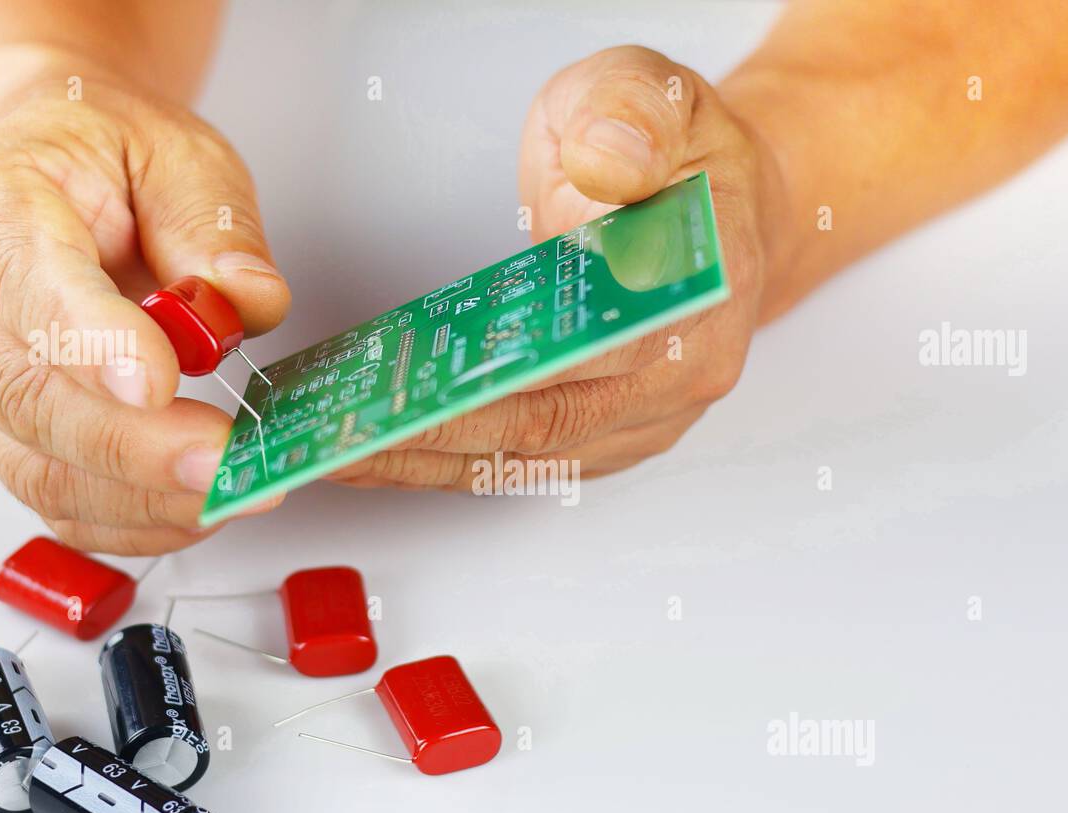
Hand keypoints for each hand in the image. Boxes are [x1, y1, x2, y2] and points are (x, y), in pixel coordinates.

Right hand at [0, 64, 290, 552]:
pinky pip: (60, 505)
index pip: (23, 283)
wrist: (59, 178)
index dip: (89, 342)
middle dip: (135, 447)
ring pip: (40, 470)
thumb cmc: (108, 165)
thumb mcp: (180, 159)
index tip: (158, 380)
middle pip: (25, 399)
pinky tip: (200, 506)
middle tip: (226, 461)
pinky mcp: (2, 437)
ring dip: (145, 499)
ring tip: (235, 489)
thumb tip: (247, 299)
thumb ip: (213, 228)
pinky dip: (137, 522)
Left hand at [331, 45, 770, 490]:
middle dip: (438, 435)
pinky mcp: (610, 435)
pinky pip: (527, 460)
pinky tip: (388, 447)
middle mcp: (681, 377)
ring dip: (432, 462)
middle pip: (549, 427)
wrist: (724, 206)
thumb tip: (605, 163)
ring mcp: (646, 417)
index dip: (507, 380)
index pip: (597, 355)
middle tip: (346, 433)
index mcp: (701, 297)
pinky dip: (454, 460)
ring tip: (342, 447)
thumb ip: (632, 116)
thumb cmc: (687, 159)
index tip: (424, 389)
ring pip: (529, 458)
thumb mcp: (661, 95)